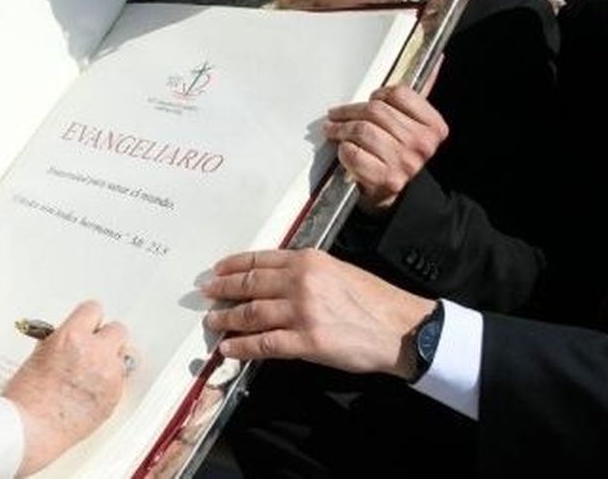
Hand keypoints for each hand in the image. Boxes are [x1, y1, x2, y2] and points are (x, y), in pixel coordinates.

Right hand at [3, 300, 130, 475]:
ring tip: (91, 374)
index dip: (88, 319)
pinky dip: (109, 383)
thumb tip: (72, 338)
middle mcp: (94, 353)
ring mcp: (108, 376)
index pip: (93, 309)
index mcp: (72, 336)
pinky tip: (92, 391)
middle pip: (117, 330)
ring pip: (122, 357)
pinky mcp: (114, 398)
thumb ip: (61, 341)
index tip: (87, 324)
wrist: (30, 429)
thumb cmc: (26, 397)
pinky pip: (120, 381)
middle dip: (105, 338)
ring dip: (109, 361)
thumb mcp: (38, 354)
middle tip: (94, 348)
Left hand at [200, 248, 434, 379]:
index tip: (217, 270)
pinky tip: (229, 348)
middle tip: (206, 295)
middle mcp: (301, 281)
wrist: (401, 327)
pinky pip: (264, 344)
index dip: (233, 266)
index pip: (260, 259)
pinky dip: (242, 347)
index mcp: (308, 260)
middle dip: (223, 290)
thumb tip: (273, 279)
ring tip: (213, 322)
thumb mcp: (337, 270)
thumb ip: (306, 271)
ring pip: (251, 314)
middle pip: (250, 284)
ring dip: (227, 319)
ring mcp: (302, 311)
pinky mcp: (307, 341)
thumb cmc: (372, 300)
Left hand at [323, 77, 447, 212]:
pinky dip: (343, 150)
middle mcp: (423, 145)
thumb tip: (436, 57)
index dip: (379, 94)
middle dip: (349, 111)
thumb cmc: (398, 152)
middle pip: (376, 111)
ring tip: (333, 129)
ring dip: (340, 129)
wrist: (395, 193)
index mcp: (434, 127)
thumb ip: (416, 96)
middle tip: (336, 114)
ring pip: (362, 130)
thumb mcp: (413, 124)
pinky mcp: (385, 179)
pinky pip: (353, 153)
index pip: (400, 93)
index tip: (370, 100)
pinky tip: (344, 149)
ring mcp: (405, 163)